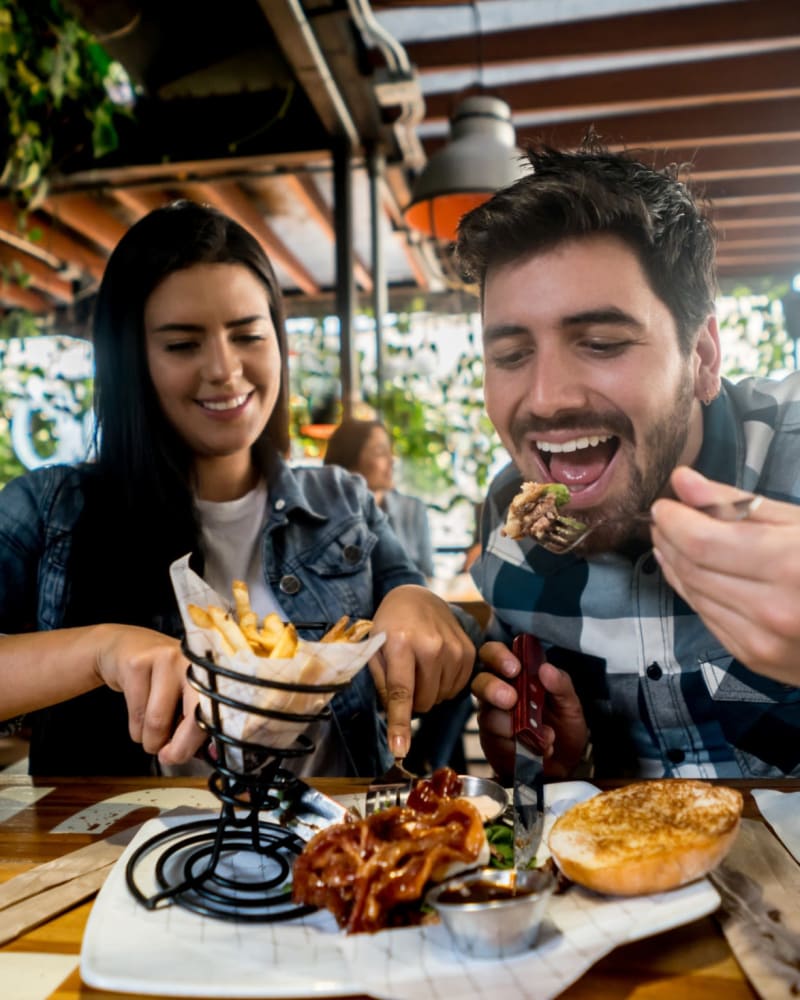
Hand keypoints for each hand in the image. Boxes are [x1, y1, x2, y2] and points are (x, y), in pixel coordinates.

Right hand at [93, 624, 205, 764]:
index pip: (217, 711)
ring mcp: (165, 658)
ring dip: (151, 741)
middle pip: (194, 717)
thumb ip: (196, 722)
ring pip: (158, 722)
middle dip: (179, 747)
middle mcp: (192, 662)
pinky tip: (138, 721)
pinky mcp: (137, 665)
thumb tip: (206, 756)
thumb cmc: (160, 679)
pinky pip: (136, 716)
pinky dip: (135, 731)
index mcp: (210, 672)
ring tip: (151, 735)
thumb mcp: (183, 694)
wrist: (123, 647)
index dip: (205, 740)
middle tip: (168, 756)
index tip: (188, 756)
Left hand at [368, 585, 474, 759]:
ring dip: (428, 693)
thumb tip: (395, 720)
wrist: (417, 597)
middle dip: (412, 701)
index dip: (400, 724)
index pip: (401, 692)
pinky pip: (457, 689)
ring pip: (441, 698)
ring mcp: (455, 648)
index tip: (400, 749)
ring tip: (419, 667)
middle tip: (404, 680)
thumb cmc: (390, 625)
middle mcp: (432, 645)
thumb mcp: (375, 649)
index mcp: (401, 643)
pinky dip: (443, 686)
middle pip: (424, 701)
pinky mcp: (469, 651)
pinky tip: (435, 666)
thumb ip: (382, 684)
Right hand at [471, 640, 588, 781]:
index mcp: (516, 676)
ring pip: (488, 715)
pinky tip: (539, 749)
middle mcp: (498, 694)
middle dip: (493, 688)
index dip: (498, 657)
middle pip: (480, 682)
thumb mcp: (570, 705)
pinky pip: (498, 742)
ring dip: (516, 726)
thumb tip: (546, 669)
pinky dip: (520, 746)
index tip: (514, 667)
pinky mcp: (492, 744)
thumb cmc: (564, 729)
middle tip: (512, 699)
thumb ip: (561, 685)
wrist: (564, 767)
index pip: (494, 655)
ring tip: (545, 735)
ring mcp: (492, 720)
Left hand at [651, 465, 799, 684]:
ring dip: (674, 564)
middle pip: (693, 569)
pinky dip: (692, 591)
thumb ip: (737, 504)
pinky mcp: (754, 659)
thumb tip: (682, 481)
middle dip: (670, 539)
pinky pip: (707, 618)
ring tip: (671, 539)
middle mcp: (772, 610)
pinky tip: (689, 571)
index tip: (665, 503)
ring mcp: (762, 642)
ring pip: (694, 595)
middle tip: (665, 518)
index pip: (702, 542)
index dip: (673, 520)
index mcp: (790, 565)